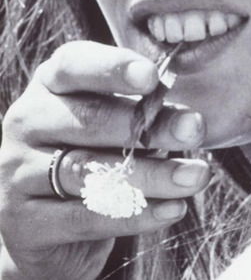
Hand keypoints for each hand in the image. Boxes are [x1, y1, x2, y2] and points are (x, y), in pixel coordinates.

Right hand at [0, 41, 209, 279]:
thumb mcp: (113, 119)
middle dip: (148, 126)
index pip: (75, 65)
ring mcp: (18, 171)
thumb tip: (186, 119)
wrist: (49, 223)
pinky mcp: (24, 221)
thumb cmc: (93, 150)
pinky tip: (172, 208)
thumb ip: (141, 111)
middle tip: (195, 129)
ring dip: (151, 175)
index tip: (153, 76)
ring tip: (194, 176)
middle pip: (90, 120)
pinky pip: (85, 217)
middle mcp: (28, 120)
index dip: (114, 68)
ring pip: (89, 172)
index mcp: (50, 82)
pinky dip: (134, 215)